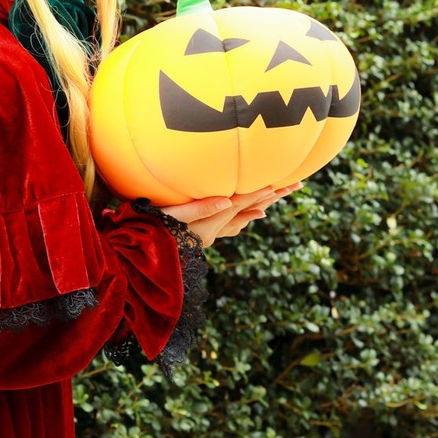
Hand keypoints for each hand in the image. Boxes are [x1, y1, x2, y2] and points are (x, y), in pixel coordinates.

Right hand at [160, 183, 301, 245]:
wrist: (140, 256)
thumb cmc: (150, 230)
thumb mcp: (173, 217)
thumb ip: (200, 209)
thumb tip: (229, 201)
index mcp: (210, 223)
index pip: (240, 202)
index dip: (261, 191)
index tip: (283, 181)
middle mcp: (214, 230)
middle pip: (248, 208)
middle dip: (271, 196)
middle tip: (296, 185)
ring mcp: (209, 234)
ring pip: (241, 217)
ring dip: (260, 206)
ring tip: (279, 198)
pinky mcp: (201, 235)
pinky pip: (230, 225)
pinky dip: (243, 218)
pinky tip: (250, 216)